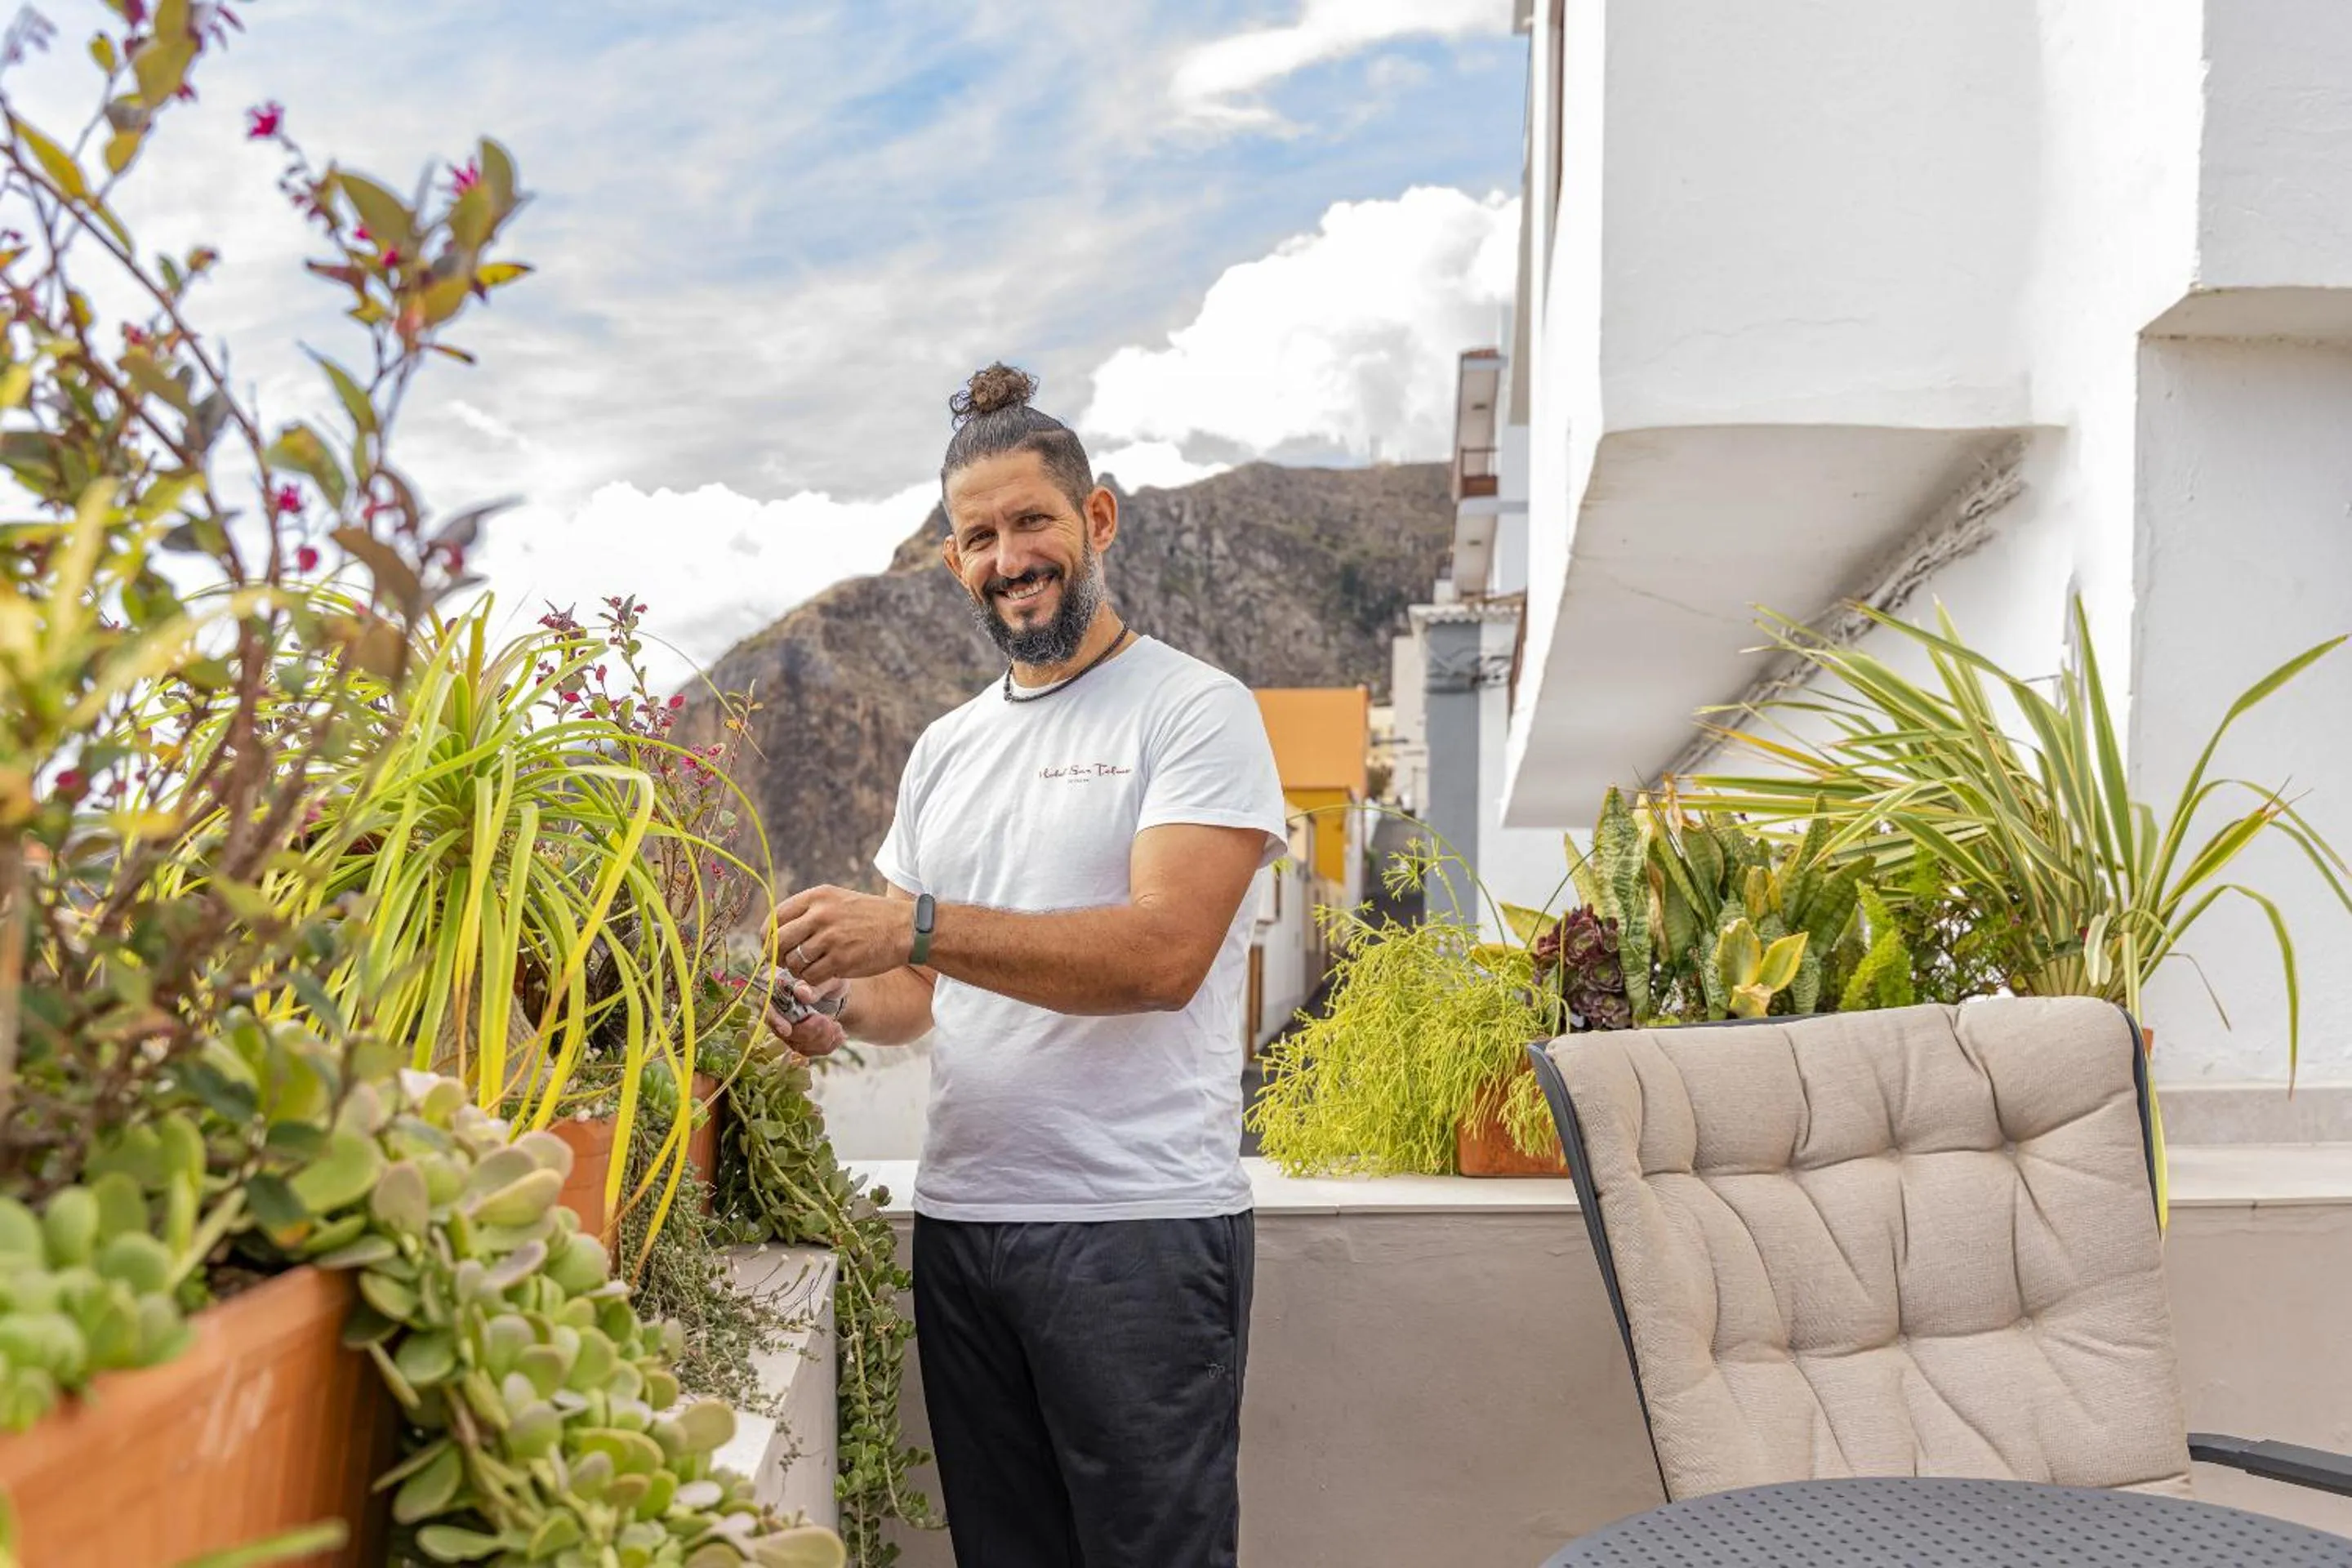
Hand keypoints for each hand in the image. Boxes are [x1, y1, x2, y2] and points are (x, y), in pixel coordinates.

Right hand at [764, 974, 848, 1058]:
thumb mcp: (828, 979)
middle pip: (782, 1032)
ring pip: (797, 1045)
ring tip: (836, 1026)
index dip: (774, 1021)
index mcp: (777, 988)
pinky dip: (827, 1045)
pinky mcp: (799, 1041)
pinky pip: (810, 1051)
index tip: (787, 1030)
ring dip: (820, 1039)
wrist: (835, 992)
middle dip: (807, 1031)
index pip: (766, 1007)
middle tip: (826, 1021)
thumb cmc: (829, 980)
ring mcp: (787, 1028)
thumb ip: (814, 986)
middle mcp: (777, 1011)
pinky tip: (839, 1034)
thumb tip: (801, 992)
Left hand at [769, 884, 914, 987]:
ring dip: (797, 970)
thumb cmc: (871, 916)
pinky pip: (810, 977)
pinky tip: (824, 974)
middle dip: (777, 956)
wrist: (906, 928)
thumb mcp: (838, 900)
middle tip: (785, 962)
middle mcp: (820, 915)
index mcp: (817, 897)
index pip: (775, 918)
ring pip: (794, 962)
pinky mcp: (840, 960)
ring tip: (810, 967)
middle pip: (779, 941)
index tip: (773, 946)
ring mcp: (830, 938)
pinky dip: (812, 980)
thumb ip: (809, 911)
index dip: (768, 937)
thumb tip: (777, 930)